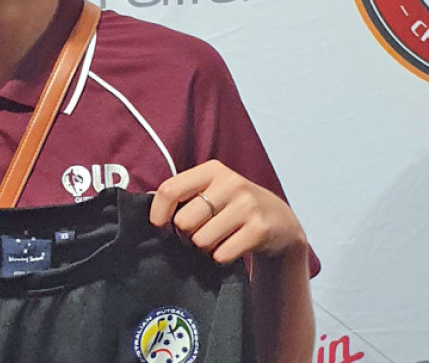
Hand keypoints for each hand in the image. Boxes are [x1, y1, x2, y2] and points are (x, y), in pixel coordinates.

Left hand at [149, 159, 306, 264]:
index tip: (160, 226)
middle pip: (184, 221)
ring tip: (216, 240)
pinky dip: (220, 257)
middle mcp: (231, 183)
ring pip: (201, 240)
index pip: (170, 189)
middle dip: (186, 234)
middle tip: (198, 234)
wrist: (280, 221)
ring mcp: (247, 205)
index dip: (158, 213)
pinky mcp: (260, 229)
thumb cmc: (233, 206)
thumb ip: (183, 194)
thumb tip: (147, 204)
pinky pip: (221, 254)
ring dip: (204, 248)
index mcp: (212, 170)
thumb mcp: (211, 190)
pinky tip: (230, 248)